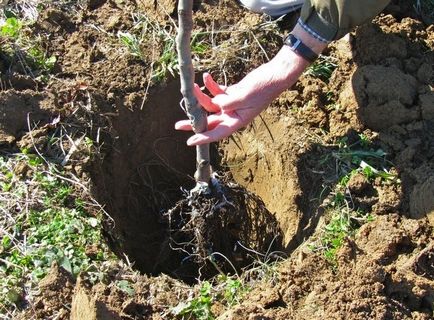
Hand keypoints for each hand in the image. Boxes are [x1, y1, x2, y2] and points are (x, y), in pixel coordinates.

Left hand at [175, 24, 326, 145]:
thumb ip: (228, 101)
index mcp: (237, 121)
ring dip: (200, 97)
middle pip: (210, 121)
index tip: (190, 141)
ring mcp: (232, 104)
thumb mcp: (245, 96)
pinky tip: (205, 76)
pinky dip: (211, 85)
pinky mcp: (232, 93)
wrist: (274, 75)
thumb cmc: (263, 88)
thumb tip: (215, 104)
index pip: (217, 133)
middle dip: (194, 122)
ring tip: (191, 88)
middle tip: (177, 125)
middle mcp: (233, 115)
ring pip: (210, 105)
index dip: (203, 138)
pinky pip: (217, 92)